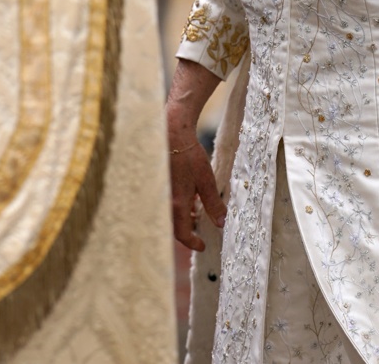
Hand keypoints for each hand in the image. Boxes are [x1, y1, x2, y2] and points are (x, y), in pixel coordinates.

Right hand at [167, 132, 226, 251]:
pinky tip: (186, 198)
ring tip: (196, 213)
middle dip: (187, 231)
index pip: (182, 234)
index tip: (202, 246)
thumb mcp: (206, 180)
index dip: (193, 243)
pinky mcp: (157, 185)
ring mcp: (159, 194)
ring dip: (182, 218)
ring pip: (169, 215)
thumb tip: (221, 223)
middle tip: (199, 231)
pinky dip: (176, 207)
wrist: (170, 133)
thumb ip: (213, 203)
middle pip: (173, 227)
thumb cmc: (188, 156)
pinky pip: (165, 204)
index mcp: (176, 204)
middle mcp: (164, 203)